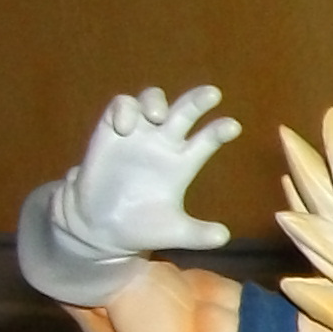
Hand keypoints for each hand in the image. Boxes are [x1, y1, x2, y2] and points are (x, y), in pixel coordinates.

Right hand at [59, 86, 238, 260]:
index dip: (219, 131)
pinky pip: (121, 106)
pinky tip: (125, 127)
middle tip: (213, 94)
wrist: (100, 228)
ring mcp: (138, 134)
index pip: (208, 139)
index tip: (233, 127)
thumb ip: (197, 234)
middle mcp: (164, 143)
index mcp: (184, 162)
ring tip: (158, 116)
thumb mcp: (173, 231)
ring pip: (152, 100)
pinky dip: (125, 109)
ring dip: (156, 100)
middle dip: (198, 100)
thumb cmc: (142, 226)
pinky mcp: (110, 131)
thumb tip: (224, 237)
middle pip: (185, 111)